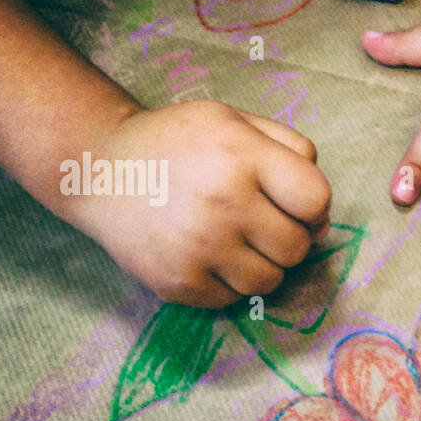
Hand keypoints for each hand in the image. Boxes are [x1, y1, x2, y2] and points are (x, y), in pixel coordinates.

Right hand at [67, 101, 331, 306]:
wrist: (99, 170)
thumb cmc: (178, 144)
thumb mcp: (235, 121)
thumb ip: (291, 150)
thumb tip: (321, 214)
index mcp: (242, 156)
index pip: (316, 200)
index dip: (313, 206)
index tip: (294, 204)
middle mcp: (222, 202)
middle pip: (297, 248)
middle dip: (287, 237)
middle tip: (259, 222)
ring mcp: (198, 247)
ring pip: (270, 281)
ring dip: (262, 265)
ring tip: (235, 239)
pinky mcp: (178, 283)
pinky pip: (233, 299)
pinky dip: (228, 282)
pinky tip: (207, 254)